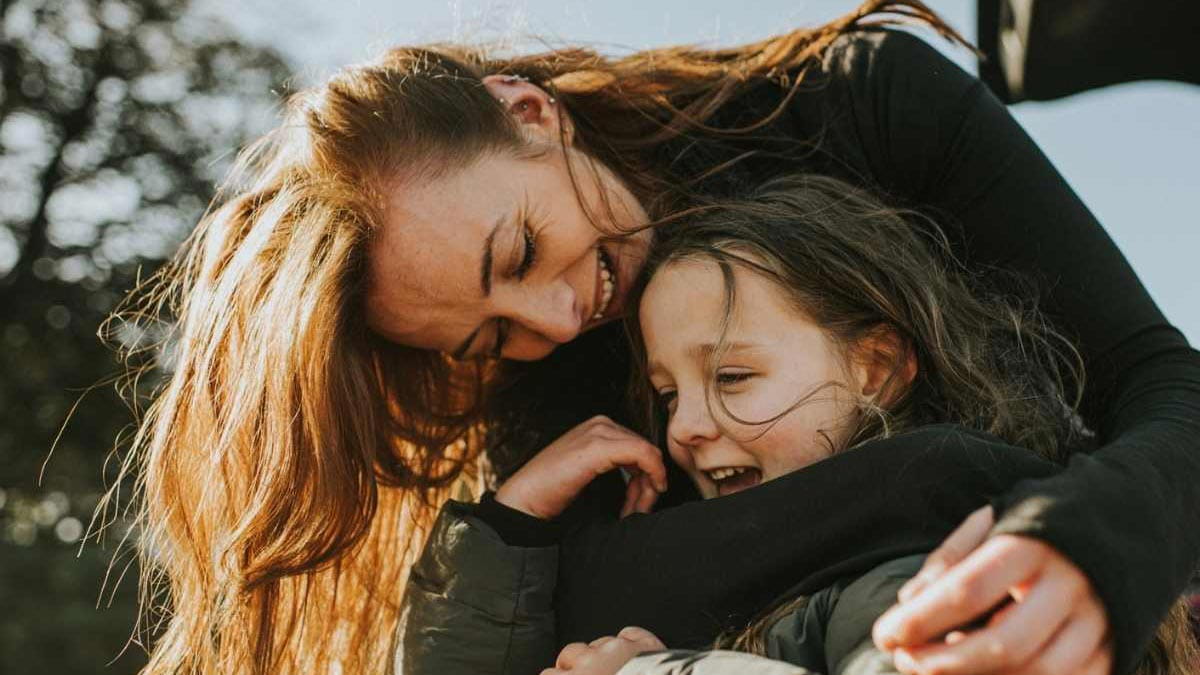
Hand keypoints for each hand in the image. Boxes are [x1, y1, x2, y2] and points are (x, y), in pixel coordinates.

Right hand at [496, 416, 667, 519]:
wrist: (525, 499)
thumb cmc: (552, 490)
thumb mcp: (589, 471)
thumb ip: (615, 467)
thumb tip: (647, 481)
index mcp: (598, 427)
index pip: (639, 447)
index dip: (648, 476)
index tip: (640, 504)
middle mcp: (601, 423)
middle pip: (645, 450)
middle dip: (648, 483)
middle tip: (639, 511)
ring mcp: (599, 432)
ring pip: (647, 453)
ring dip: (648, 486)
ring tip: (634, 512)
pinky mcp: (598, 446)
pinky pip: (643, 454)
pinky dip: (652, 475)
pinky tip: (644, 497)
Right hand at [542, 626, 666, 674]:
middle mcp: (590, 662)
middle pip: (569, 653)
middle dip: (574, 665)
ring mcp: (618, 649)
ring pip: (598, 642)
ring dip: (601, 654)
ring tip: (611, 670)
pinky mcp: (643, 644)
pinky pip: (630, 633)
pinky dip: (630, 642)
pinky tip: (632, 654)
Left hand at [873, 506, 1112, 674]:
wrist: (1124, 521)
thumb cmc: (1037, 525)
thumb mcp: (991, 523)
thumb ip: (949, 560)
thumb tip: (908, 605)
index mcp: (1031, 543)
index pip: (967, 590)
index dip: (919, 620)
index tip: (883, 635)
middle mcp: (1069, 585)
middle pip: (1003, 645)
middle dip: (944, 664)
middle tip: (904, 660)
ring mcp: (1098, 622)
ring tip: (934, 670)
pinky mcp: (1114, 649)